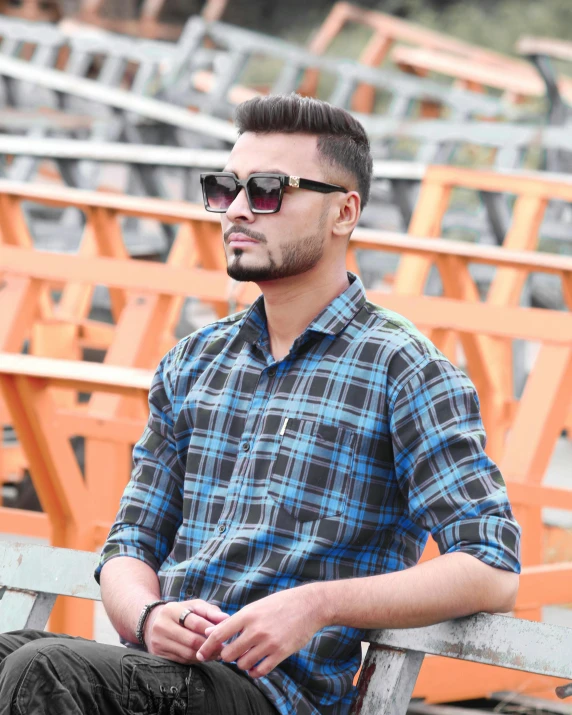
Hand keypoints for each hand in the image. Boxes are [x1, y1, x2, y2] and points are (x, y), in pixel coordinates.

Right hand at [144, 599, 229, 663]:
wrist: (151, 622)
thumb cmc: (180, 613)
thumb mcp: (193, 606)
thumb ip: (210, 611)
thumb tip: (226, 618)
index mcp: (172, 610)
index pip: (195, 622)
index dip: (211, 630)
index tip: (224, 635)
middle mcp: (162, 626)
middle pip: (191, 640)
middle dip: (209, 646)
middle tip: (223, 649)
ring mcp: (158, 641)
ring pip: (187, 653)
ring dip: (204, 655)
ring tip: (216, 654)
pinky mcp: (158, 654)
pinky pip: (181, 660)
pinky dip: (195, 660)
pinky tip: (204, 657)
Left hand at [196, 585, 324, 677]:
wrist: (309, 605)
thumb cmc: (280, 604)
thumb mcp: (255, 607)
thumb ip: (234, 621)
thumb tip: (210, 631)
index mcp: (248, 614)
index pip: (220, 634)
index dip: (207, 646)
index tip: (201, 655)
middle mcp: (256, 629)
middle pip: (229, 653)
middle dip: (227, 656)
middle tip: (231, 654)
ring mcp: (269, 642)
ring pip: (243, 664)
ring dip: (242, 664)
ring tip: (247, 656)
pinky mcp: (281, 653)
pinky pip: (260, 671)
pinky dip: (254, 672)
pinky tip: (256, 666)